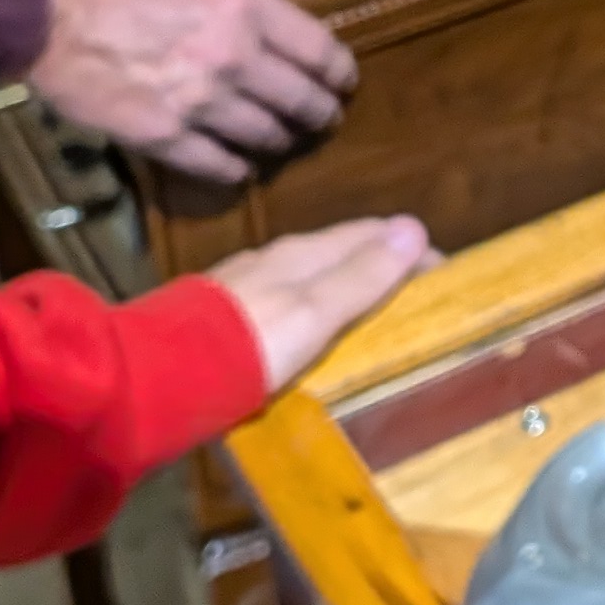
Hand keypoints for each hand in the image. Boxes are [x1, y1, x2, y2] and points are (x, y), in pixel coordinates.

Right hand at [29, 0, 356, 182]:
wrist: (44, 8)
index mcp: (246, 6)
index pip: (320, 50)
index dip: (340, 72)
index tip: (343, 80)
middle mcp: (233, 58)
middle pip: (301, 100)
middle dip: (321, 113)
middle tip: (325, 119)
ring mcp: (200, 101)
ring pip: (266, 136)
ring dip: (283, 141)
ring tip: (285, 141)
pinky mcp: (163, 136)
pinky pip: (218, 165)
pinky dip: (236, 170)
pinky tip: (240, 168)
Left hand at [202, 214, 433, 392]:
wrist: (161, 378)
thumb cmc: (250, 343)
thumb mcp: (317, 312)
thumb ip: (362, 275)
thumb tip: (413, 226)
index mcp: (300, 253)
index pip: (367, 234)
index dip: (408, 249)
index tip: (443, 272)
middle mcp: (271, 259)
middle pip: (336, 251)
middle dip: (377, 263)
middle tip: (413, 293)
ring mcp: (241, 286)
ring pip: (304, 274)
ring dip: (340, 285)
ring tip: (366, 314)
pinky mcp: (219, 317)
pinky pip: (280, 301)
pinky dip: (308, 308)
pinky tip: (304, 332)